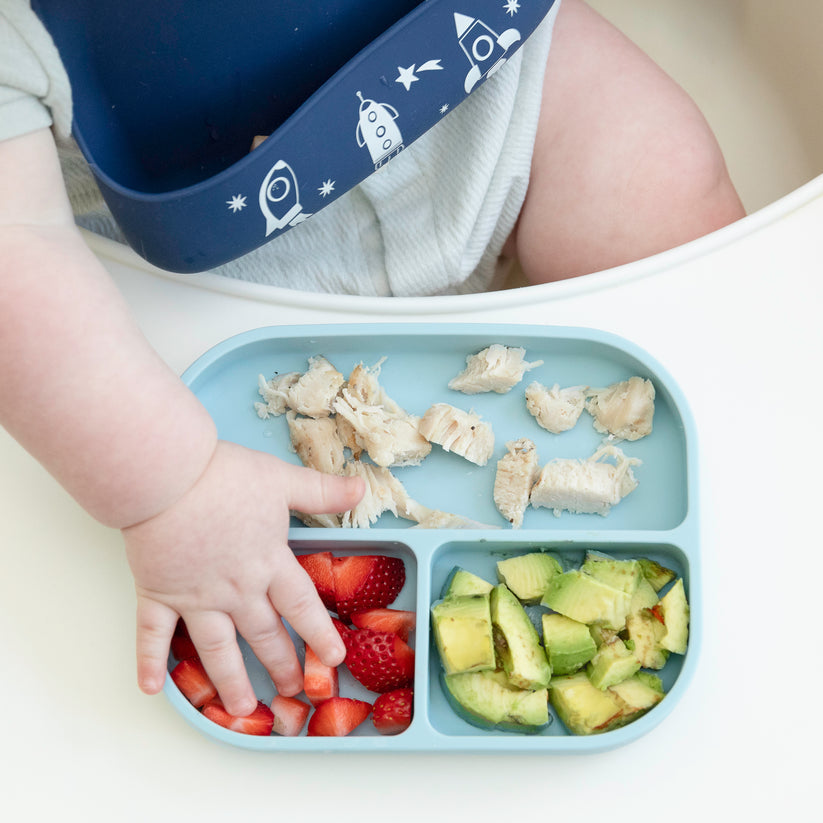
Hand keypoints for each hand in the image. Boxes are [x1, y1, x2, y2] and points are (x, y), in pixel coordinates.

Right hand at [121, 440, 363, 715]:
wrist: (166, 475)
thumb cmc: (224, 475)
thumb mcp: (282, 479)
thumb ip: (322, 491)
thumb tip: (361, 487)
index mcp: (269, 562)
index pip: (302, 606)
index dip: (319, 634)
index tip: (334, 659)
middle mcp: (237, 589)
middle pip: (264, 634)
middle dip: (281, 664)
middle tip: (293, 690)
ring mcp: (196, 596)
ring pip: (217, 648)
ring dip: (231, 681)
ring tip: (243, 708)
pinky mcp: (158, 593)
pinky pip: (154, 635)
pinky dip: (151, 662)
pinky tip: (153, 688)